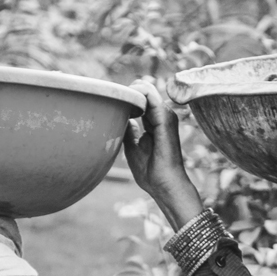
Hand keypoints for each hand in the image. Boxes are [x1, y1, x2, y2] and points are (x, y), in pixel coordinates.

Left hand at [123, 79, 203, 231]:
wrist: (164, 186)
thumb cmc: (151, 172)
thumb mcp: (132, 147)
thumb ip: (128, 130)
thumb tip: (121, 117)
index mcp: (155, 122)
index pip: (140, 99)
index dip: (125, 98)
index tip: (111, 106)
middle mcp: (161, 115)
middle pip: (142, 91)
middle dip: (125, 93)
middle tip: (111, 103)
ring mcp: (165, 115)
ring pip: (146, 89)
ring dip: (128, 92)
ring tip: (116, 103)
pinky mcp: (165, 118)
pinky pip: (150, 95)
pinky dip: (136, 94)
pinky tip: (124, 103)